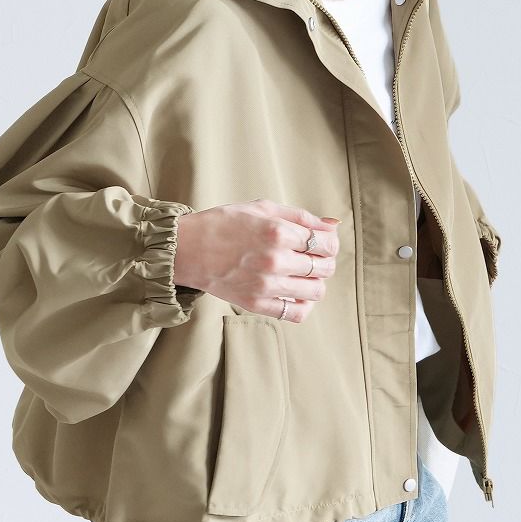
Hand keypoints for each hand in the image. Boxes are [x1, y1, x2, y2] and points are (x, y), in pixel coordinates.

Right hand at [174, 198, 339, 322]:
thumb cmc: (223, 224)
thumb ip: (301, 217)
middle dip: (324, 262)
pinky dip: (303, 306)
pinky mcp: (255, 303)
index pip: (325, 244)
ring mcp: (265, 285)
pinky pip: (295, 313)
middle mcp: (274, 260)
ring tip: (303, 275)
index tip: (323, 243)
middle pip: (324, 268)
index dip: (330, 243)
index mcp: (277, 232)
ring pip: (315, 292)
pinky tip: (295, 294)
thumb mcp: (262, 208)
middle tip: (312, 257)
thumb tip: (333, 225)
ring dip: (316, 282)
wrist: (187, 248)